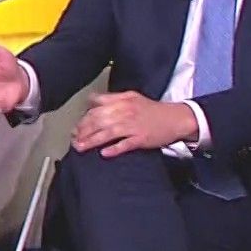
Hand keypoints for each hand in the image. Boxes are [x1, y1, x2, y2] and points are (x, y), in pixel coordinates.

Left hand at [71, 92, 198, 156]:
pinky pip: (125, 144)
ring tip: (81, 147)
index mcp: (123, 101)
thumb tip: (92, 100)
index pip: (97, 108)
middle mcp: (126, 112)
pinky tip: (104, 153)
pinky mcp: (141, 138)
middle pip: (99, 121)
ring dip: (92, 141)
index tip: (76, 127)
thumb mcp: (132, 97)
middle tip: (74, 139)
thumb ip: (112, 98)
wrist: (176, 118)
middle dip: (83, 131)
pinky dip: (114, 149)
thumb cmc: (153, 110)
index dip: (84, 119)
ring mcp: (134, 126)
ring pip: (108, 133)